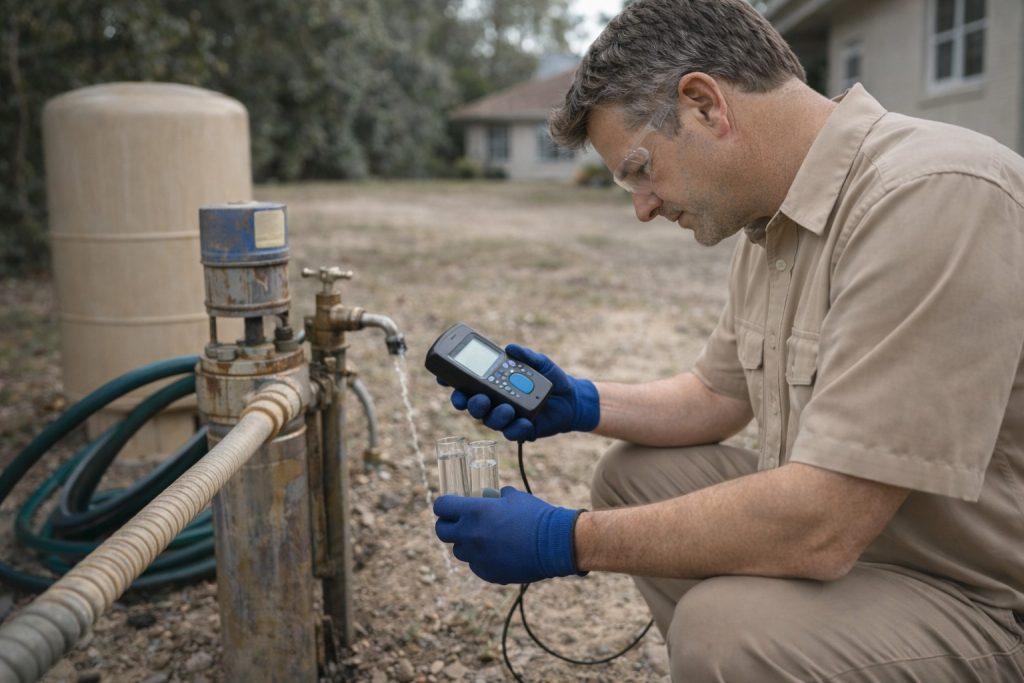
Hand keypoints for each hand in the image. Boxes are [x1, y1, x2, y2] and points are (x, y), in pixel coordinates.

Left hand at [434, 486, 583, 583]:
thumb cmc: (536, 516)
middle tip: (457, 522)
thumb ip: (498, 497)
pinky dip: (481, 559)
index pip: (441, 506)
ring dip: (466, 543)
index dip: (444, 504)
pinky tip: (497, 553)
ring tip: (482, 538)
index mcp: (474, 512)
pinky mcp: (488, 573)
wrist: (555, 544)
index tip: (449, 504)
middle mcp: (470, 535)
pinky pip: (476, 565)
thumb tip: (492, 496)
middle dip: (447, 525)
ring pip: (459, 551)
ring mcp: (477, 557)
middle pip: (442, 532)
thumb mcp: (514, 497)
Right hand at [447, 344, 598, 440]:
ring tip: (507, 408)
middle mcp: (495, 401)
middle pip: (472, 406)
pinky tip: (523, 421)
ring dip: (494, 415)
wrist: (572, 398)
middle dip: (470, 403)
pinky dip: (516, 428)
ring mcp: (507, 417)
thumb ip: (526, 355)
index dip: (451, 382)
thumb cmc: (550, 379)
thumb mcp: (540, 363)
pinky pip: (513, 433)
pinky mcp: (521, 430)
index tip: (443, 378)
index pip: (466, 384)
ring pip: (490, 421)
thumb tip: (510, 347)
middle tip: (477, 397)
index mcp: (493, 383)